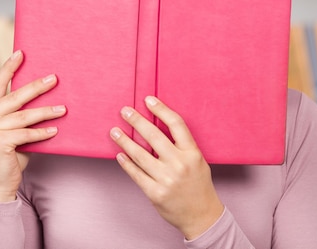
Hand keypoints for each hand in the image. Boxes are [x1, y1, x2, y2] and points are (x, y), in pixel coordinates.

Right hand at [0, 50, 65, 201]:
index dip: (9, 68)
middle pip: (14, 97)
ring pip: (23, 116)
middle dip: (36, 87)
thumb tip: (46, 97)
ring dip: (45, 112)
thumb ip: (20, 115)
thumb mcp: (12, 130)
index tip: (21, 53)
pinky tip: (55, 131)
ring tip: (63, 109)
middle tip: (54, 78)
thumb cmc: (9, 154)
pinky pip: (25, 134)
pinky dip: (42, 133)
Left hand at [110, 96, 223, 239]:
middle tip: (125, 111)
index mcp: (192, 153)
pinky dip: (126, 164)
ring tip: (114, 132)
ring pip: (140, 155)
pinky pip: (136, 174)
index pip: (176, 124)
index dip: (161, 110)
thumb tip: (155, 126)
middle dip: (137, 121)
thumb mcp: (197, 161)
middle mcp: (180, 164)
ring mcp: (166, 179)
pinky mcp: (155, 193)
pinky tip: (120, 155)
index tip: (148, 100)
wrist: (202, 216)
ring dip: (124, 141)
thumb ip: (180, 145)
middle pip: (154, 136)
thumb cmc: (198, 185)